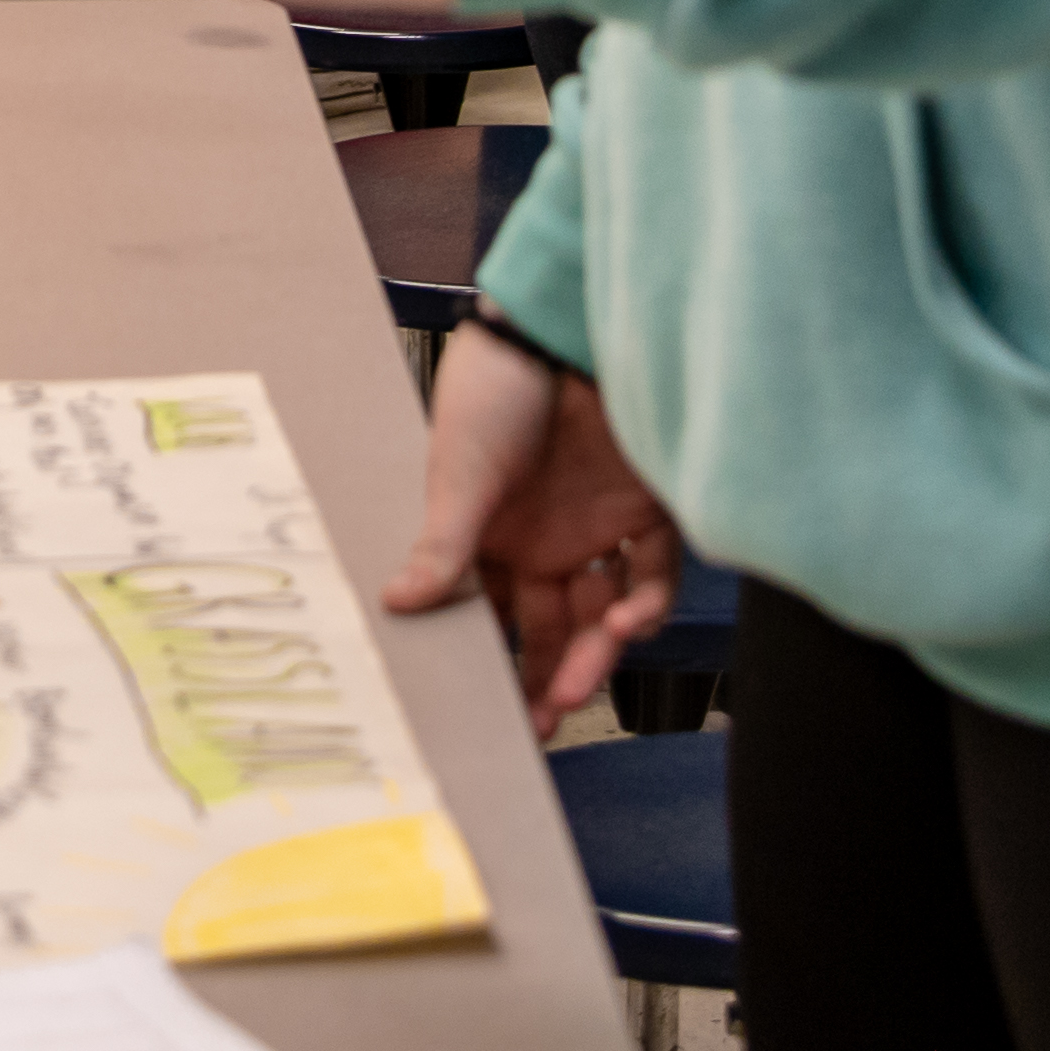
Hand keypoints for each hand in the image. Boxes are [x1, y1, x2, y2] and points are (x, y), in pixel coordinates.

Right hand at [384, 322, 683, 722]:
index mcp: (493, 536)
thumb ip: (442, 546)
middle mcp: (547, 539)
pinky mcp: (645, 506)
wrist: (558, 329)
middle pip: (555, 627)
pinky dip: (644, 604)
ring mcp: (597, 525)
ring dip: (595, 653)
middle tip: (543, 721)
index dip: (499, 665)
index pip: (497, 617)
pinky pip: (653, 573)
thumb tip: (396, 603)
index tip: (496, 714)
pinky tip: (626, 621)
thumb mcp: (458, 474)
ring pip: (604, 612)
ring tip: (582, 685)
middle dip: (551, 677)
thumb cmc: (494, 391)